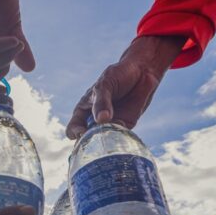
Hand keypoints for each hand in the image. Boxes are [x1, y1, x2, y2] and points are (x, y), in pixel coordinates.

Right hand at [66, 35, 185, 138]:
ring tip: (112, 130)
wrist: (142, 71)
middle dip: (90, 142)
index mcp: (83, 111)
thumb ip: (102, 102)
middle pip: (87, 139)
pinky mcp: (125, 126)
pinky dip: (120, 136)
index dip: (75, 132)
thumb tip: (101, 120)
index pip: (73, 128)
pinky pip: (119, 137)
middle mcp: (94, 120)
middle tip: (97, 139)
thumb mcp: (105, 85)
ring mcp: (109, 124)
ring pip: (104, 140)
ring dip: (107, 139)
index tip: (83, 132)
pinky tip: (123, 127)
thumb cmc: (118, 75)